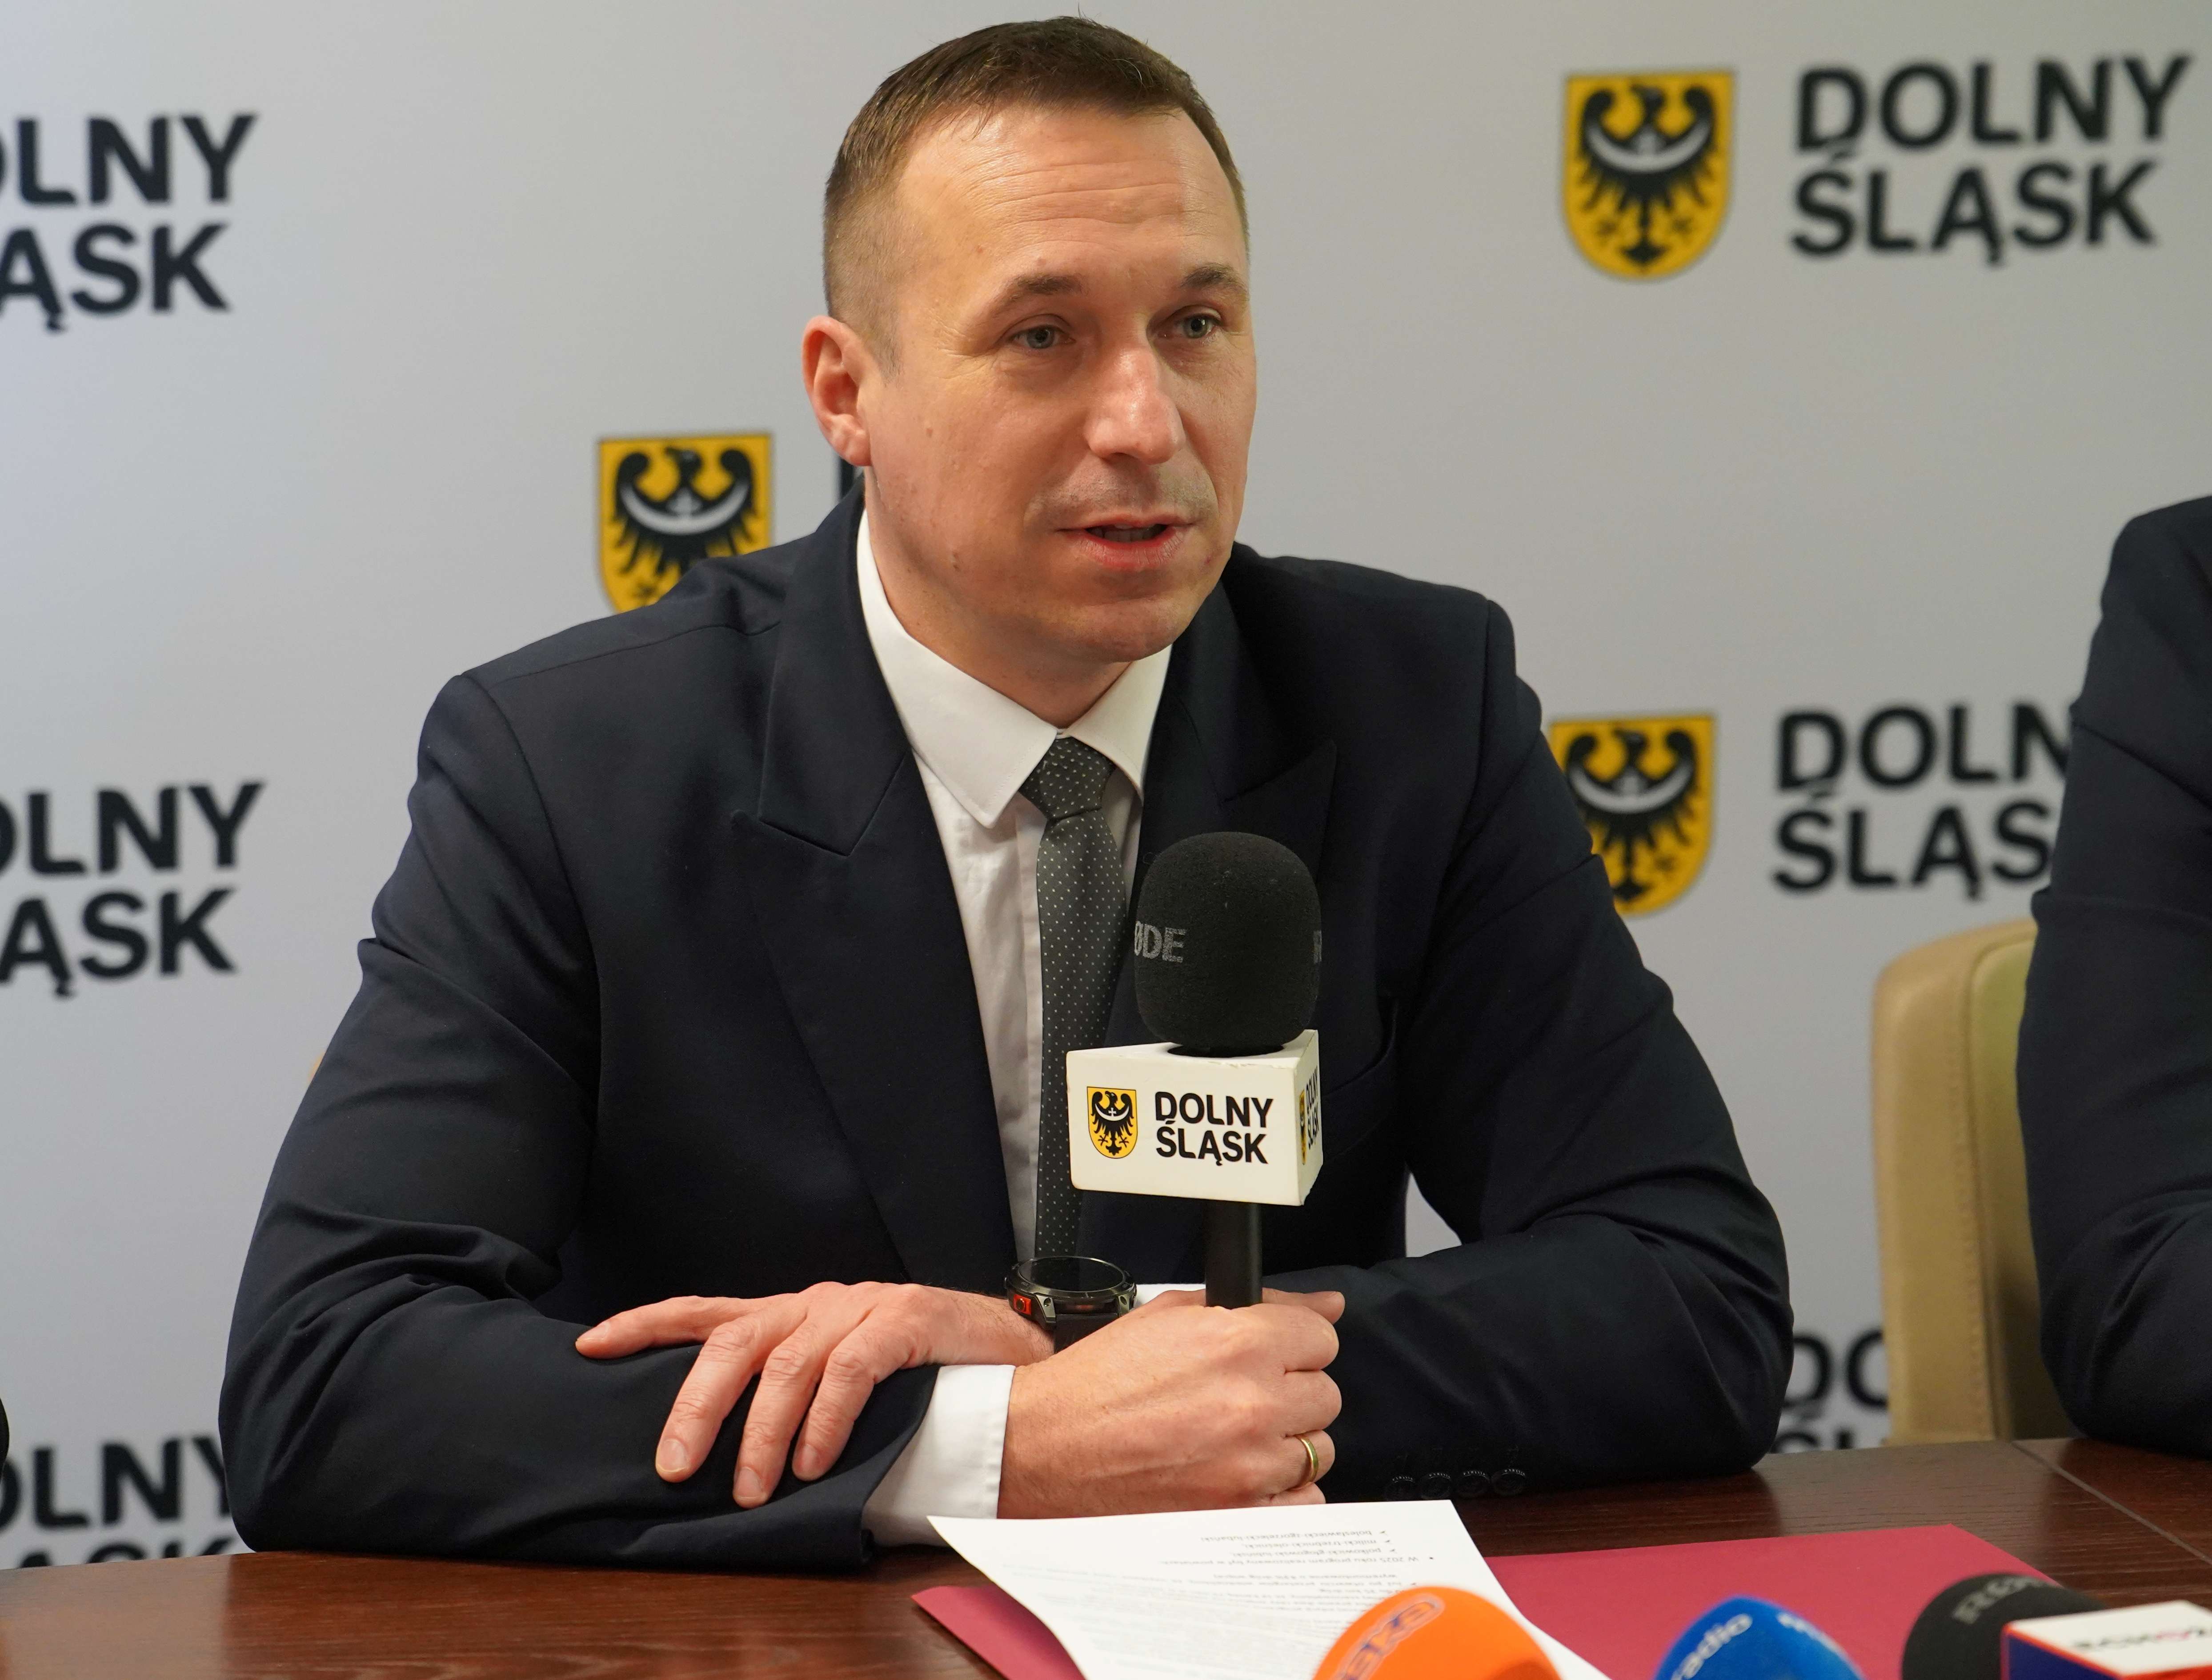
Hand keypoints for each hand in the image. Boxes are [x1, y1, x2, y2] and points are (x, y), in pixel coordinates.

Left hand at [575, 1283, 1050, 1505]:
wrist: (1010, 1367)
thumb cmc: (918, 1382)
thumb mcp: (840, 1382)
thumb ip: (789, 1401)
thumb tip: (723, 1458)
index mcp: (795, 1316)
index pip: (705, 1312)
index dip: (645, 1324)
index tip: (589, 1345)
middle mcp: (820, 1304)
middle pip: (734, 1341)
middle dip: (695, 1405)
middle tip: (674, 1464)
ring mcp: (863, 1308)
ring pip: (788, 1363)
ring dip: (761, 1433)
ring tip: (751, 1488)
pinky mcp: (907, 1321)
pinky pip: (850, 1371)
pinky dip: (824, 1421)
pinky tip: (812, 1463)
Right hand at [999, 1287, 1343, 1517]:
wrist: (1045, 1446)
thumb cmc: (1099, 1382)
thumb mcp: (1171, 1315)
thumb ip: (1260, 1305)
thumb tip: (1325, 1306)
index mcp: (1237, 1344)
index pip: (1322, 1338)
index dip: (1294, 1345)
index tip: (1272, 1355)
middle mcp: (1252, 1403)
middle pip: (1325, 1395)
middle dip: (1289, 1392)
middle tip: (1243, 1396)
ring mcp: (1249, 1465)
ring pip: (1316, 1449)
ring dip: (1283, 1443)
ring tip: (1232, 1437)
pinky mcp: (1238, 1513)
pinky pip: (1301, 1502)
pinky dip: (1277, 1492)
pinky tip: (1236, 1474)